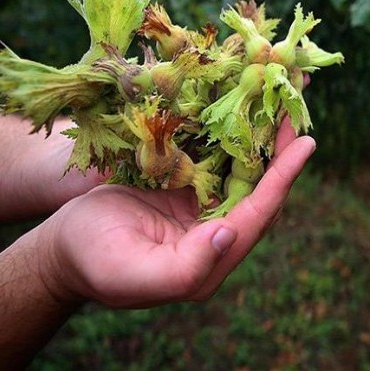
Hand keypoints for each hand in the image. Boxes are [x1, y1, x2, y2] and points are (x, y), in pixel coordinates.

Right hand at [36, 121, 314, 307]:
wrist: (63, 246)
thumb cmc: (91, 260)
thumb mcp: (131, 273)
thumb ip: (186, 269)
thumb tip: (230, 236)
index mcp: (212, 259)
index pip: (257, 216)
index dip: (282, 180)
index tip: (305, 144)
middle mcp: (218, 233)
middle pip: (261, 188)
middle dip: (282, 148)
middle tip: (297, 105)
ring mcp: (205, 208)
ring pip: (245, 169)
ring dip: (264, 134)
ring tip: (282, 97)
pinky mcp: (190, 187)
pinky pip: (220, 157)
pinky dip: (234, 131)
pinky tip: (245, 103)